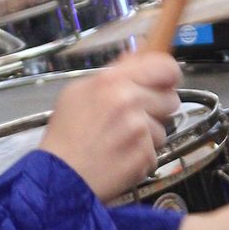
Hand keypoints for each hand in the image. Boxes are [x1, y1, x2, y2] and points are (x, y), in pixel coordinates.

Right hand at [39, 49, 180, 199]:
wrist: (58, 177)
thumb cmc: (66, 135)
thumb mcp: (79, 92)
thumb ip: (114, 73)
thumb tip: (140, 52)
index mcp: (112, 81)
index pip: (164, 66)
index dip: (169, 75)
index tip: (164, 83)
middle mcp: (129, 101)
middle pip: (171, 99)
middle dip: (157, 110)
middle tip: (134, 120)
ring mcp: (139, 130)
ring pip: (163, 129)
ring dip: (147, 137)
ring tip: (120, 143)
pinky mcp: (144, 155)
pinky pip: (155, 153)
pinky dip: (140, 158)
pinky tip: (119, 159)